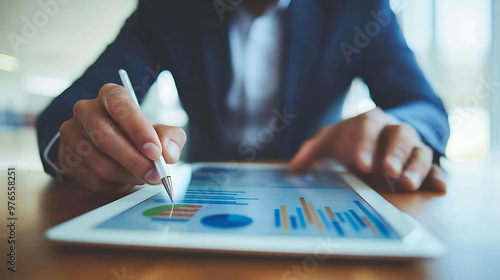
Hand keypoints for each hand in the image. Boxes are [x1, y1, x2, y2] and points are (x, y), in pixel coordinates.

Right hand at [58, 83, 186, 191]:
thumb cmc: (137, 135)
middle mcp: (86, 110)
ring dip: (127, 176)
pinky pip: (92, 179)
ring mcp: (71, 133)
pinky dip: (115, 185)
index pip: (121, 107)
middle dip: (134, 161)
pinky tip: (126, 179)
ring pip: (99, 163)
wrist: (110, 146)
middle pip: (105, 137)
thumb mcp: (159, 131)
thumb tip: (168, 153)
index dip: (139, 130)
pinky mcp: (65, 157)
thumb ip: (171, 138)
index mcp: (110, 95)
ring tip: (144, 177)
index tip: (155, 152)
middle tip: (156, 175)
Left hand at [290, 108, 445, 191]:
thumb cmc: (352, 140)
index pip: (368, 125)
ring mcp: (412, 147)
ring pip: (419, 151)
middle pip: (400, 135)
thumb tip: (293, 167)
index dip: (366, 142)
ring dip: (415, 166)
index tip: (360, 163)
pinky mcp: (423, 163)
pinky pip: (436, 167)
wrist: (381, 135)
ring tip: (407, 183)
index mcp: (369, 121)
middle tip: (388, 171)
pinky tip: (439, 187)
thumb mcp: (331, 141)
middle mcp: (394, 130)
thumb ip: (312, 151)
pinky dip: (438, 176)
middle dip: (394, 153)